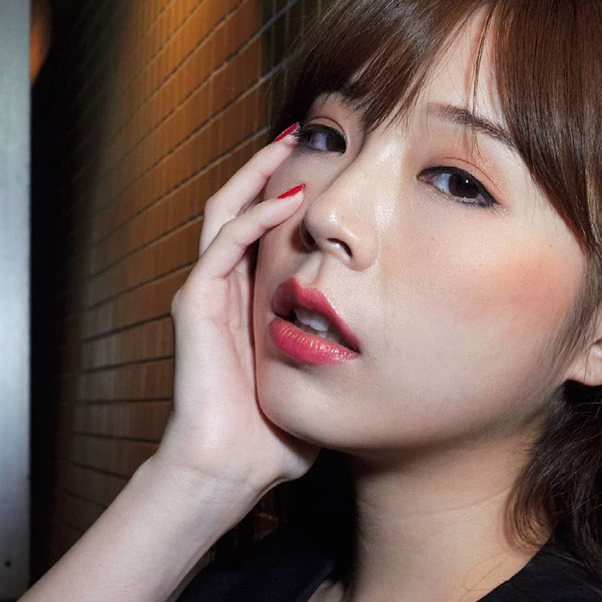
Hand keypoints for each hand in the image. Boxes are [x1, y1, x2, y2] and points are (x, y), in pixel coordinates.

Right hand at [153, 129, 319, 500]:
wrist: (228, 471)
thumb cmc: (273, 441)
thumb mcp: (322, 385)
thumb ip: (348, 358)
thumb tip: (404, 350)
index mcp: (249, 302)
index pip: (266, 230)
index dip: (289, 193)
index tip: (330, 166)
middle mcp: (224, 289)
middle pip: (241, 205)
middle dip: (270, 165)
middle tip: (305, 130)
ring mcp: (207, 294)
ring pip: (227, 211)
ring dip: (258, 175)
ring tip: (291, 143)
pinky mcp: (197, 305)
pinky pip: (223, 245)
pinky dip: (254, 218)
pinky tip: (288, 202)